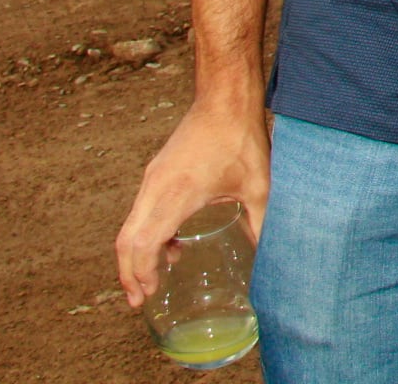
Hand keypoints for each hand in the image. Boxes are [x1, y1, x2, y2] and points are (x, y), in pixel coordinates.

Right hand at [116, 96, 269, 307]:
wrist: (225, 97)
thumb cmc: (240, 138)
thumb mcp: (258, 186)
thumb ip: (261, 223)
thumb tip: (271, 255)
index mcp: (176, 195)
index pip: (143, 244)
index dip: (141, 274)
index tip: (149, 295)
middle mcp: (155, 187)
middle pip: (126, 240)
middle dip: (130, 273)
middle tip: (141, 299)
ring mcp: (153, 178)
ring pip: (131, 225)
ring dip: (136, 254)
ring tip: (152, 280)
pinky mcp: (157, 171)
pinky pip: (141, 210)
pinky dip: (146, 233)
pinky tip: (172, 245)